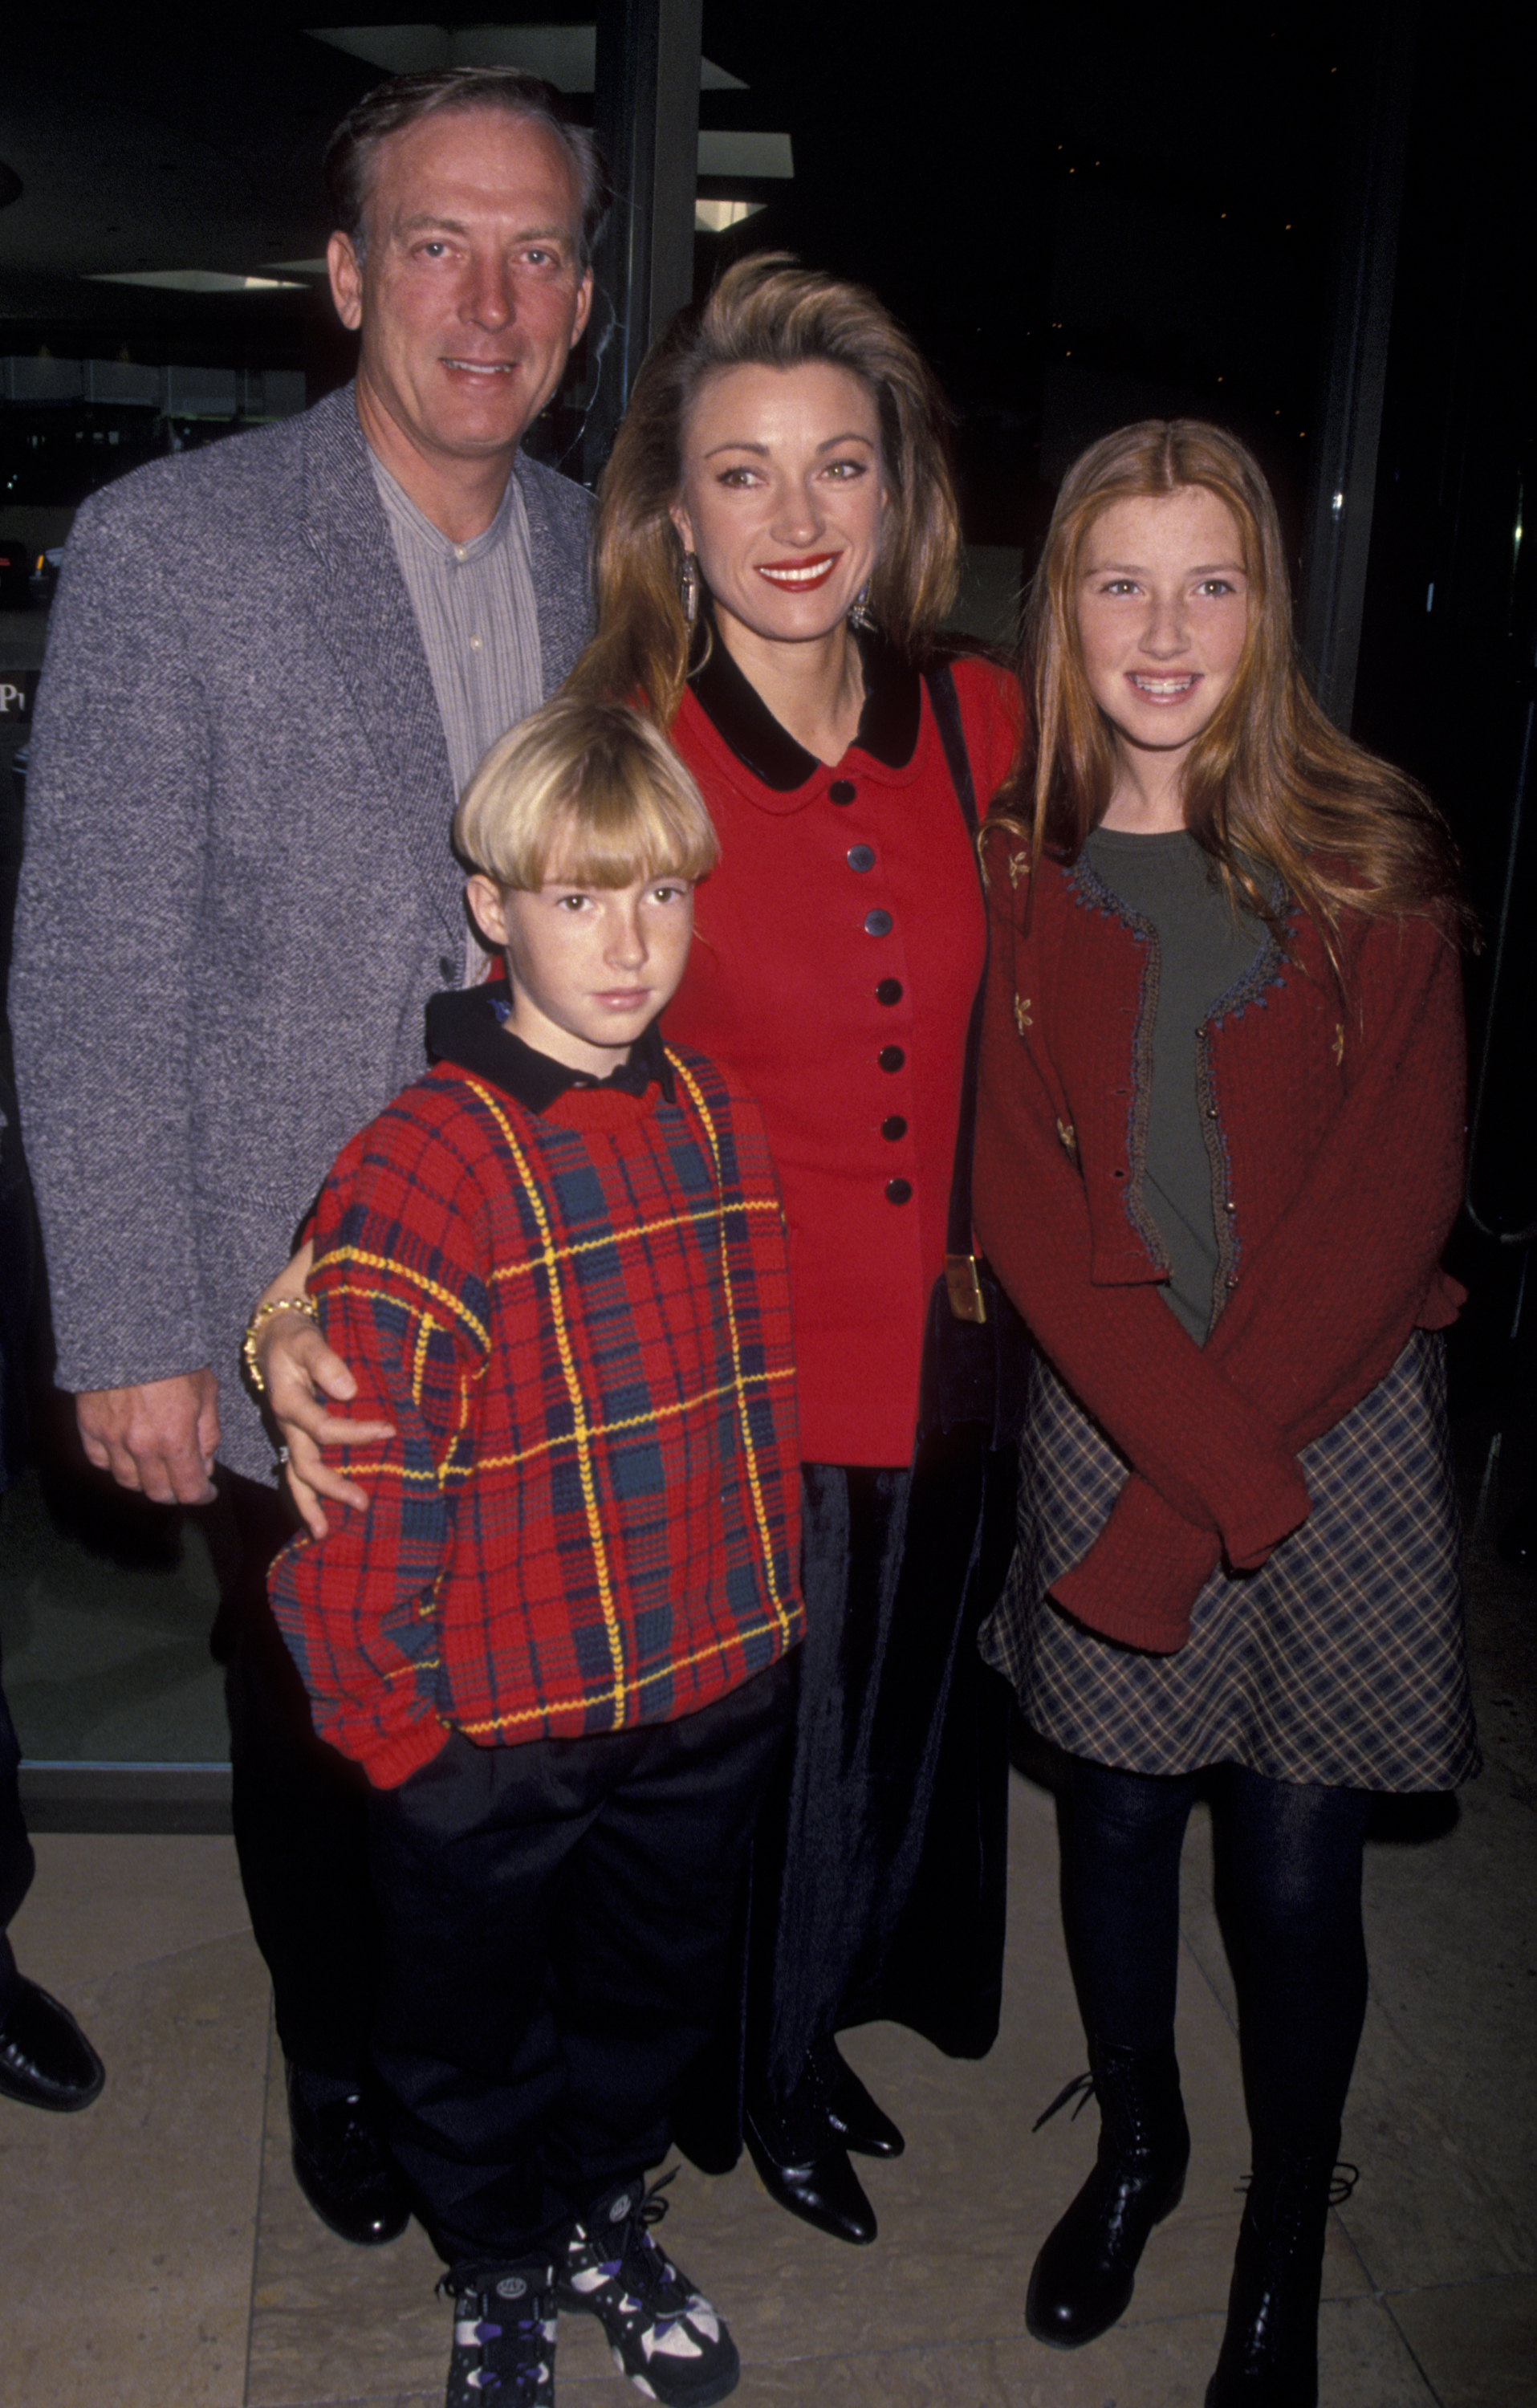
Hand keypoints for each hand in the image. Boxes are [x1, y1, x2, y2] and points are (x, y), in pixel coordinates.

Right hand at [76, 1369, 220, 1504]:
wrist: (130, 1330)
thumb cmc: (175, 1356)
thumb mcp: (207, 1391)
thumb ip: (208, 1434)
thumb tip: (204, 1465)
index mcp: (175, 1439)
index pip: (189, 1490)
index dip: (202, 1496)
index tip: (207, 1492)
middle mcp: (142, 1447)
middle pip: (157, 1493)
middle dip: (175, 1492)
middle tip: (183, 1482)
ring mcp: (112, 1439)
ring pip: (127, 1481)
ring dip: (145, 1480)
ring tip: (156, 1467)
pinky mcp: (89, 1427)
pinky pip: (100, 1461)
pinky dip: (115, 1464)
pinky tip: (127, 1454)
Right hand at [250, 1245, 392, 1538]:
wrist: (272, 1332)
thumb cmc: (293, 1335)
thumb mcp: (306, 1338)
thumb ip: (325, 1360)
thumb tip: (349, 1390)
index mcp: (289, 1403)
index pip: (323, 1428)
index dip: (356, 1433)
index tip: (390, 1432)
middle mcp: (287, 1424)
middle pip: (303, 1466)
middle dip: (331, 1489)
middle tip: (363, 1505)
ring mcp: (290, 1433)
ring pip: (294, 1476)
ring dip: (311, 1504)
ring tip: (324, 1534)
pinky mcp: (296, 1435)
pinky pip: (299, 1469)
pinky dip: (309, 1493)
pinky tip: (324, 1513)